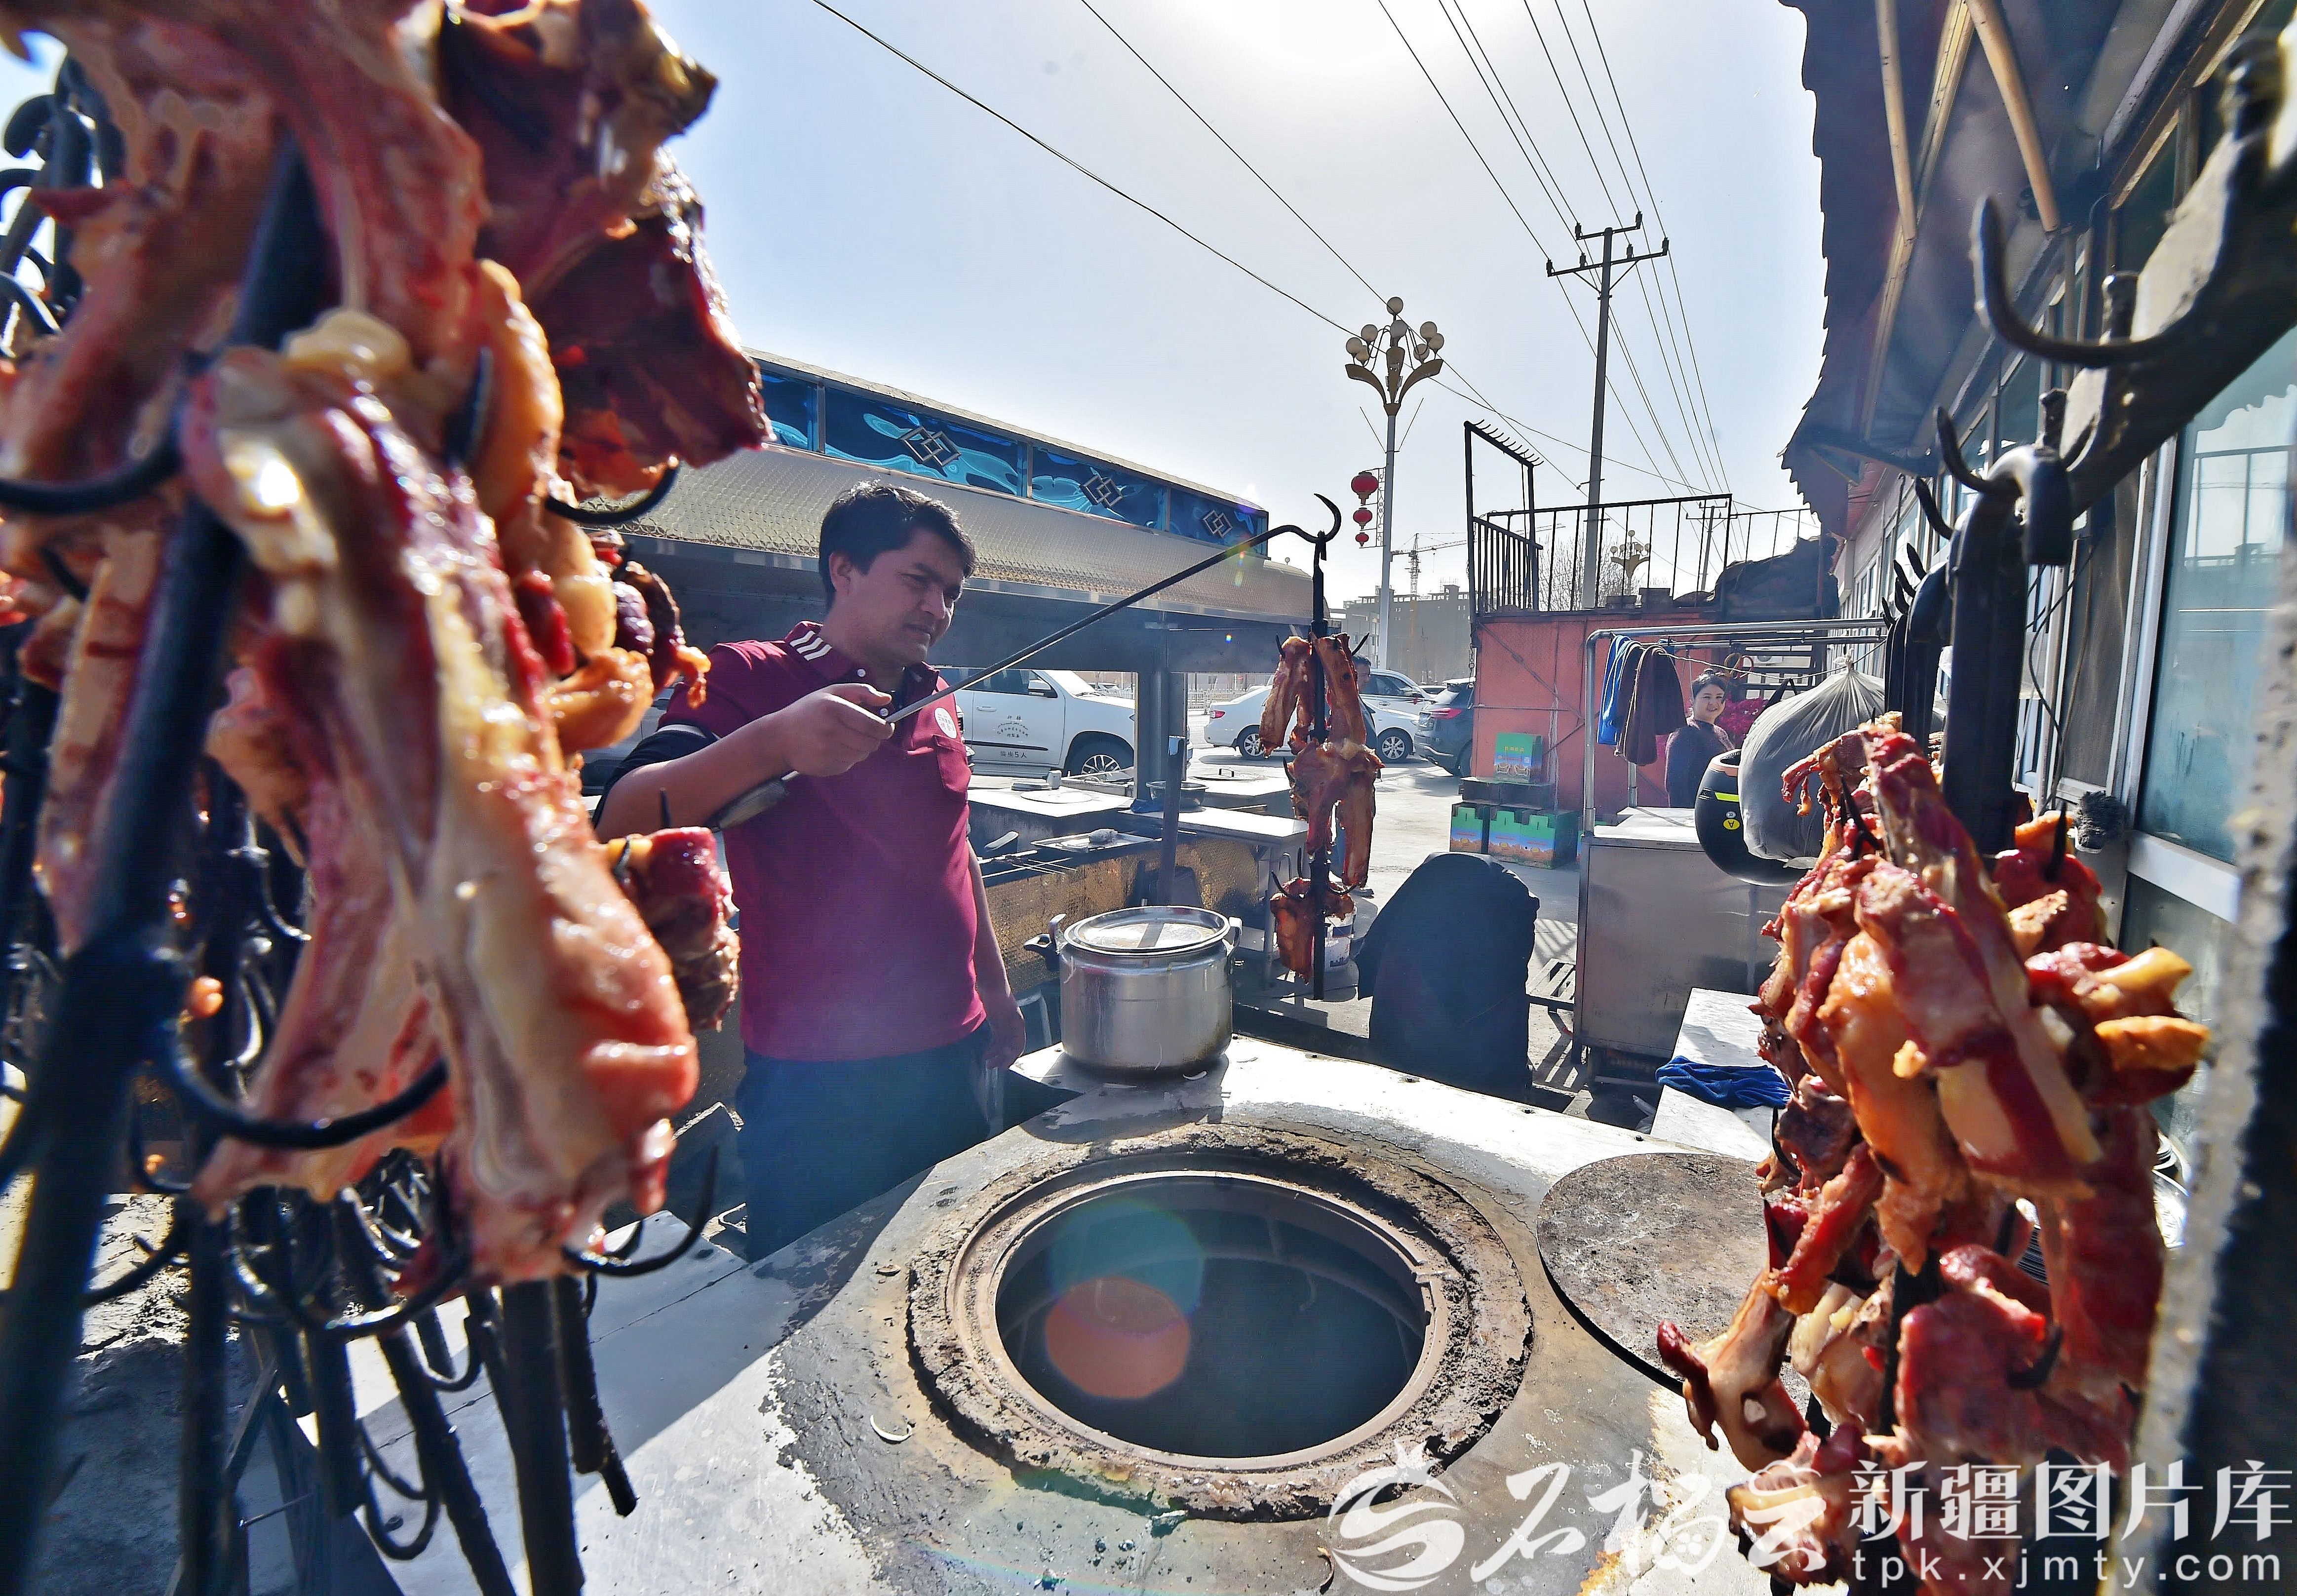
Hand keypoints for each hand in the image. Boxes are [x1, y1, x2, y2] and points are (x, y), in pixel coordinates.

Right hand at [766, 683, 891, 777]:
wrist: (779, 736)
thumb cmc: (809, 711)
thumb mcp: (832, 692)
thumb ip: (861, 692)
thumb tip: (887, 699)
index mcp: (834, 708)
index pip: (874, 725)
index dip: (886, 728)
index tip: (886, 727)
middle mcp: (830, 730)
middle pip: (871, 743)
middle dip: (874, 739)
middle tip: (866, 733)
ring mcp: (826, 751)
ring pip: (862, 755)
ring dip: (861, 749)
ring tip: (847, 739)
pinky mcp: (824, 766)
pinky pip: (849, 765)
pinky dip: (848, 758)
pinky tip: (834, 749)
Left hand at [981, 989, 1027, 1073]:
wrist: (991, 984)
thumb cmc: (998, 995)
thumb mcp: (1003, 1011)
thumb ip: (1006, 1026)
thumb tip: (1009, 1045)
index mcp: (1018, 1024)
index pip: (1018, 1045)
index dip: (1012, 1057)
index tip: (1004, 1067)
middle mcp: (1014, 1026)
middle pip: (1010, 1046)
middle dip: (1003, 1058)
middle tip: (993, 1067)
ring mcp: (1006, 1025)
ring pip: (1003, 1045)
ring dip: (996, 1055)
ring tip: (988, 1063)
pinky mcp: (997, 1024)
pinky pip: (997, 1040)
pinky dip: (992, 1048)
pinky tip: (986, 1054)